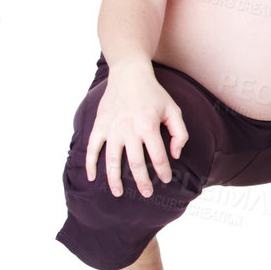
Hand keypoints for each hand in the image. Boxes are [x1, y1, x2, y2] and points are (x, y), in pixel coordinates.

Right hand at [85, 65, 187, 198]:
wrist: (129, 75)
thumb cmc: (154, 94)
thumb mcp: (173, 110)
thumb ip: (180, 133)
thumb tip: (175, 155)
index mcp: (148, 126)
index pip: (158, 157)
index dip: (163, 171)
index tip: (167, 180)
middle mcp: (128, 130)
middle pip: (135, 164)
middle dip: (142, 182)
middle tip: (146, 194)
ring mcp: (111, 129)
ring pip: (111, 161)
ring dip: (114, 179)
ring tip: (118, 193)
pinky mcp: (99, 126)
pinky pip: (92, 149)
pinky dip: (90, 165)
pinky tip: (92, 178)